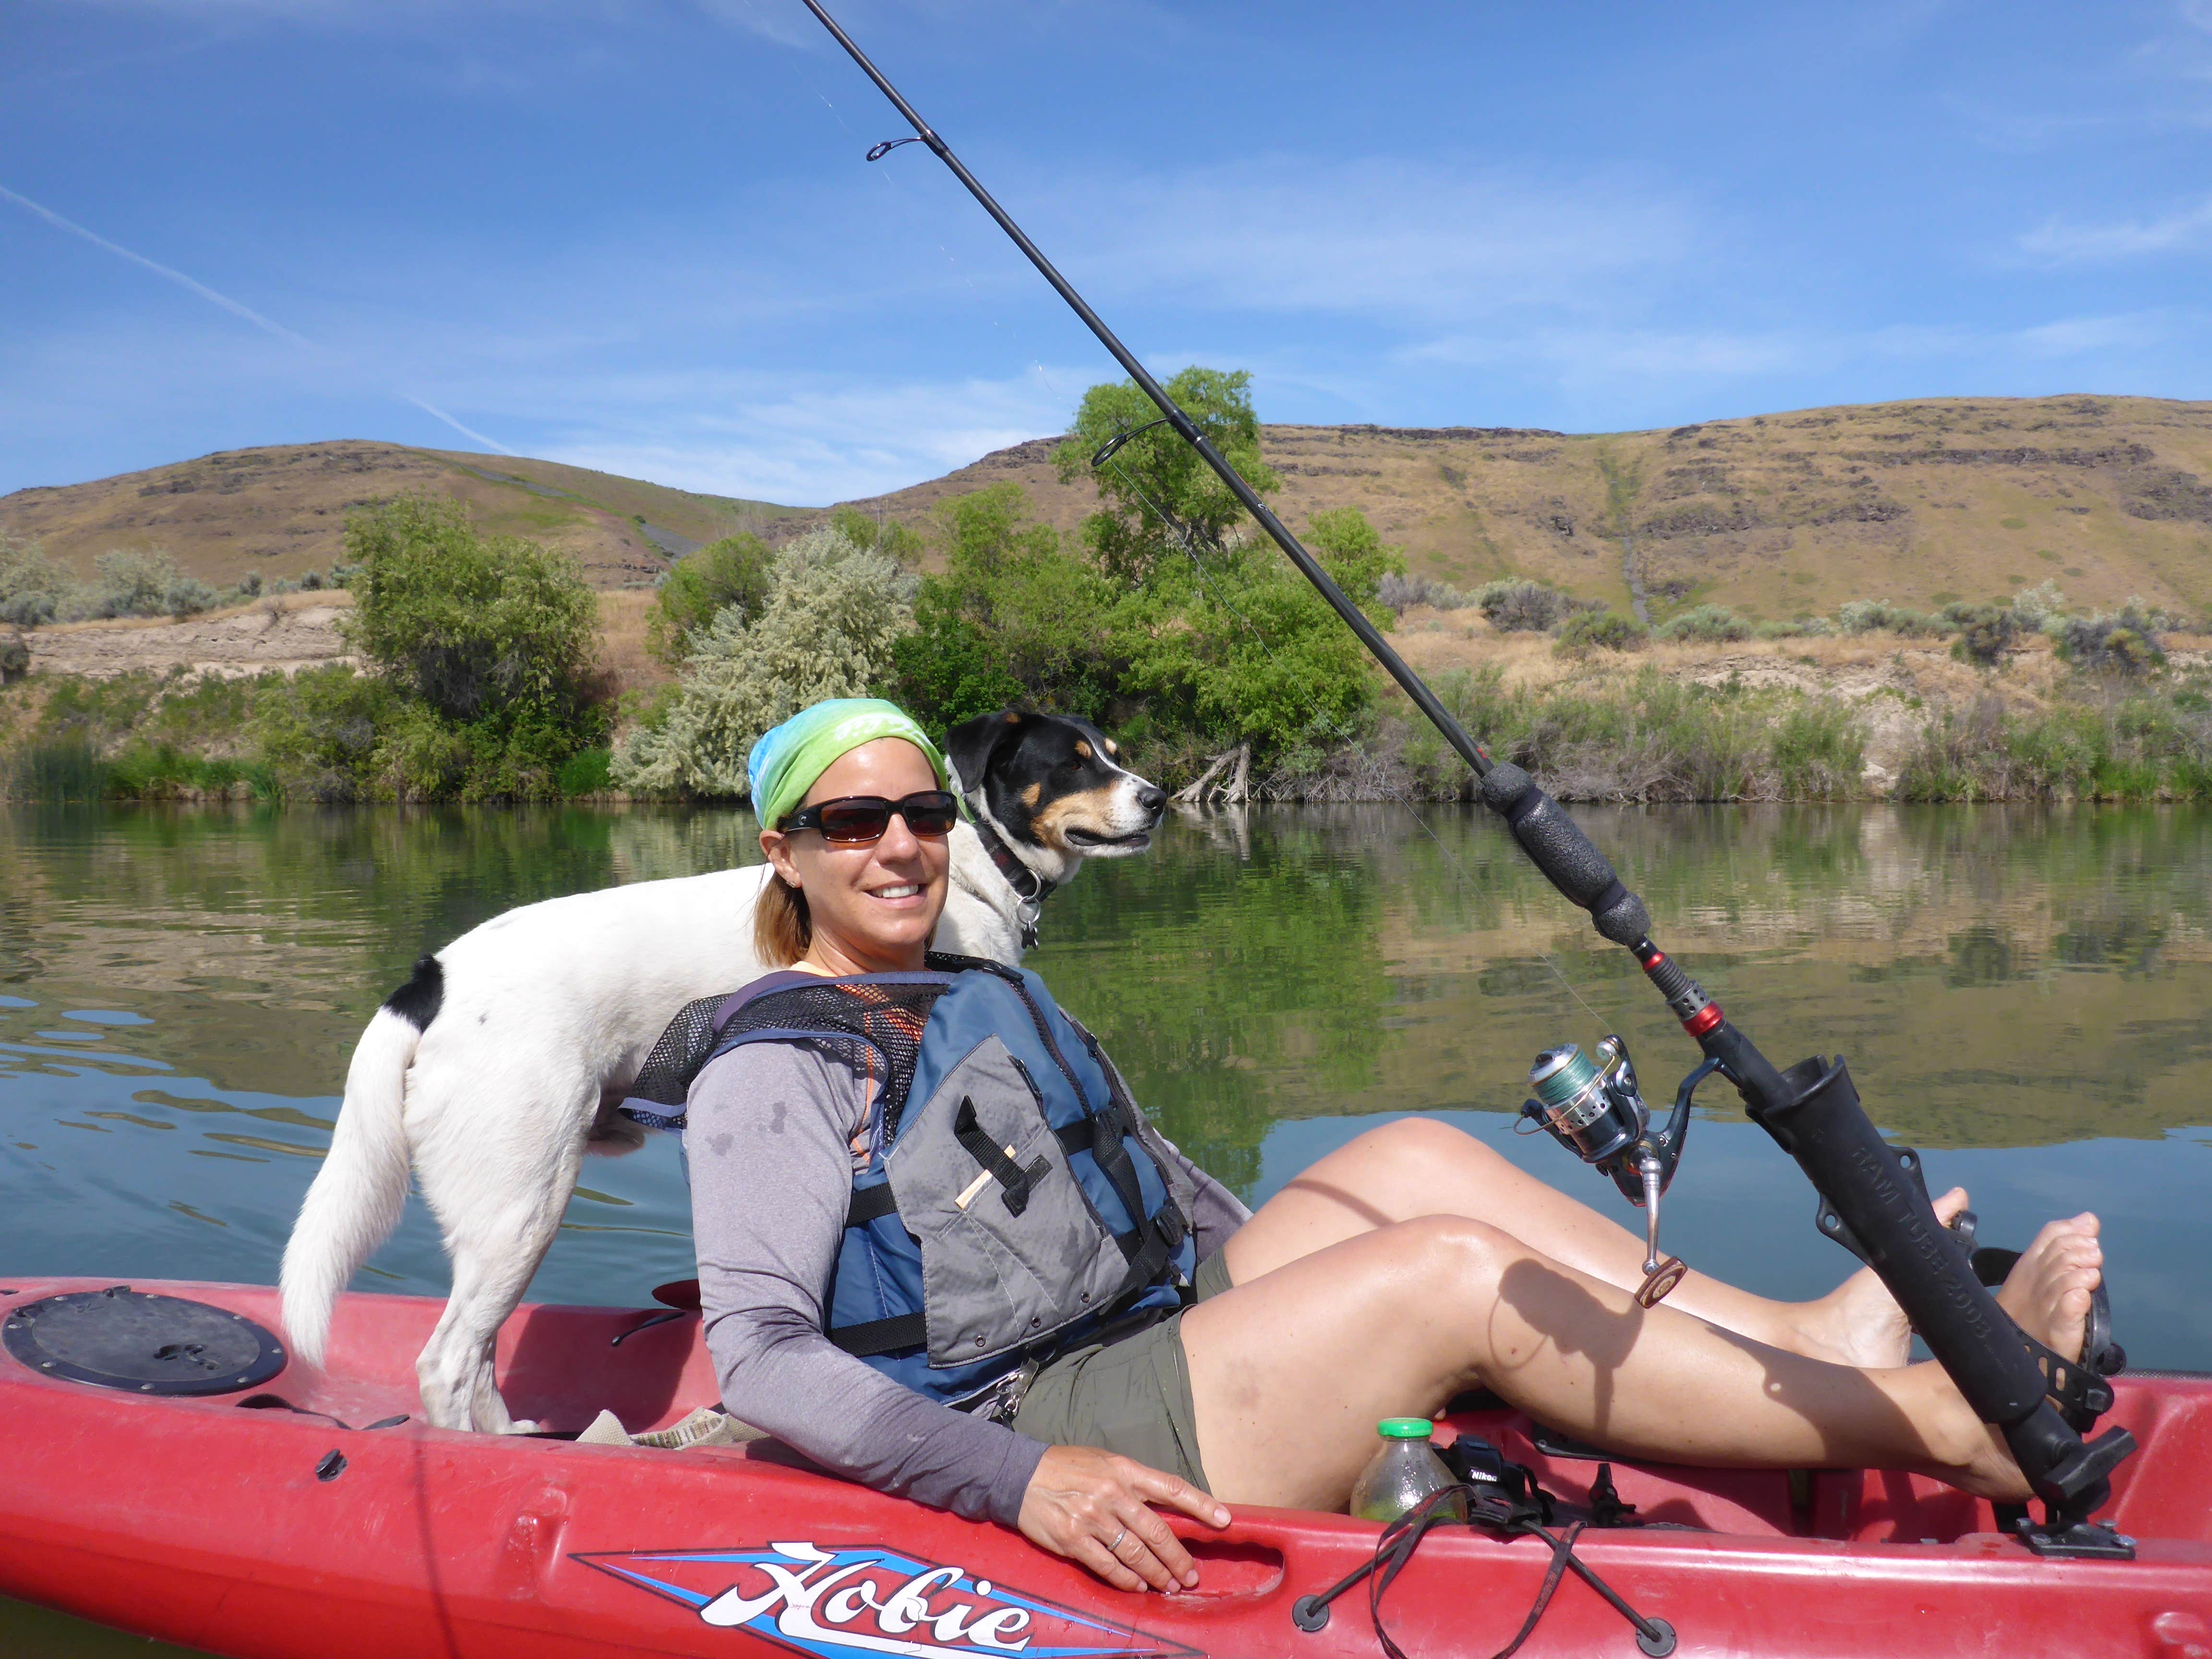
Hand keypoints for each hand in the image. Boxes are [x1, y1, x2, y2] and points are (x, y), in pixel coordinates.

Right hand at [1016, 1445, 1228, 1591]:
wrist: (1020, 1475)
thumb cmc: (1067, 1467)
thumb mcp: (1104, 1462)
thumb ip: (1133, 1484)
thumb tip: (1165, 1509)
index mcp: (1124, 1469)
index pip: (1172, 1488)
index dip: (1201, 1505)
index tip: (1224, 1521)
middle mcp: (1113, 1493)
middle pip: (1158, 1531)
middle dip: (1179, 1558)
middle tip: (1192, 1576)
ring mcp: (1093, 1518)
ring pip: (1136, 1553)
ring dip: (1157, 1574)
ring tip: (1169, 1585)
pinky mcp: (1073, 1539)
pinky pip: (1108, 1566)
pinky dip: (1127, 1580)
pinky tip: (1137, 1586)